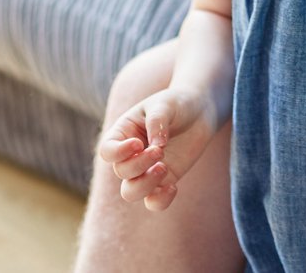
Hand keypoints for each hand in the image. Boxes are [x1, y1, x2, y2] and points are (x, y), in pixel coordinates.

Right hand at [96, 87, 220, 210]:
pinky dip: (160, 200)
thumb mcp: (165, 104)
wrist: (199, 110)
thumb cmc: (176, 103)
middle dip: (139, 164)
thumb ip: (157, 122)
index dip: (118, 153)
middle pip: (121, 172)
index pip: (107, 151)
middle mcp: (131, 155)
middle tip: (160, 151)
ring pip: (130, 192)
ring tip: (164, 167)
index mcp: (123, 133)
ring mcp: (147, 170)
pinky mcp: (164, 180)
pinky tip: (173, 186)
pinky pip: (153, 202)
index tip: (138, 143)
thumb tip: (156, 147)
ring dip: (145, 185)